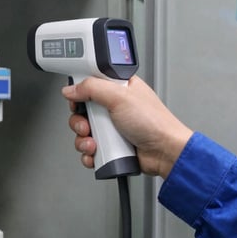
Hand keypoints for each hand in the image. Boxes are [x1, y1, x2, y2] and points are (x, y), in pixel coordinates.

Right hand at [62, 76, 192, 178]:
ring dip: (84, 139)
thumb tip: (71, 88)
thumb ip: (92, 88)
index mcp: (119, 88)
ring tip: (94, 142)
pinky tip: (96, 153)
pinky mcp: (111, 145)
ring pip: (84, 131)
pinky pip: (90, 148)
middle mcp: (115, 107)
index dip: (80, 91)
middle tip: (87, 125)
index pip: (90, 84)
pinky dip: (90, 153)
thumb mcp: (120, 96)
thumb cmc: (154, 122)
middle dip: (80, 120)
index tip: (77, 99)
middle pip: (83, 110)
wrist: (165, 152)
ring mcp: (113, 127)